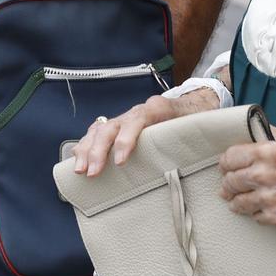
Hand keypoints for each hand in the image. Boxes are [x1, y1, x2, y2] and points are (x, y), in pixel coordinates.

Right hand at [68, 87, 218, 176]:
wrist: (192, 103)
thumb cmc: (193, 117)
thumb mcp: (196, 125)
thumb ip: (191, 137)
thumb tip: (193, 159)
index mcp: (155, 109)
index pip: (136, 121)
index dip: (126, 140)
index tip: (120, 161)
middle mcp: (135, 112)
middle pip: (111, 126)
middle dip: (99, 150)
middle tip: (93, 172)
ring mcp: (124, 118)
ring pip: (100, 129)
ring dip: (87, 149)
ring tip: (80, 170)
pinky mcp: (119, 126)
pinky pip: (97, 131)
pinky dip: (86, 144)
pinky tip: (78, 158)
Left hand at [218, 127, 275, 229]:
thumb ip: (272, 136)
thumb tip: (255, 132)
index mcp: (268, 153)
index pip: (230, 158)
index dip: (225, 162)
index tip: (226, 165)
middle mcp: (266, 176)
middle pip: (230, 181)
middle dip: (228, 182)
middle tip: (228, 184)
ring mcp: (271, 199)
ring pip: (238, 203)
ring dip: (236, 201)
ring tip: (236, 200)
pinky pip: (255, 218)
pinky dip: (255, 213)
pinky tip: (260, 209)